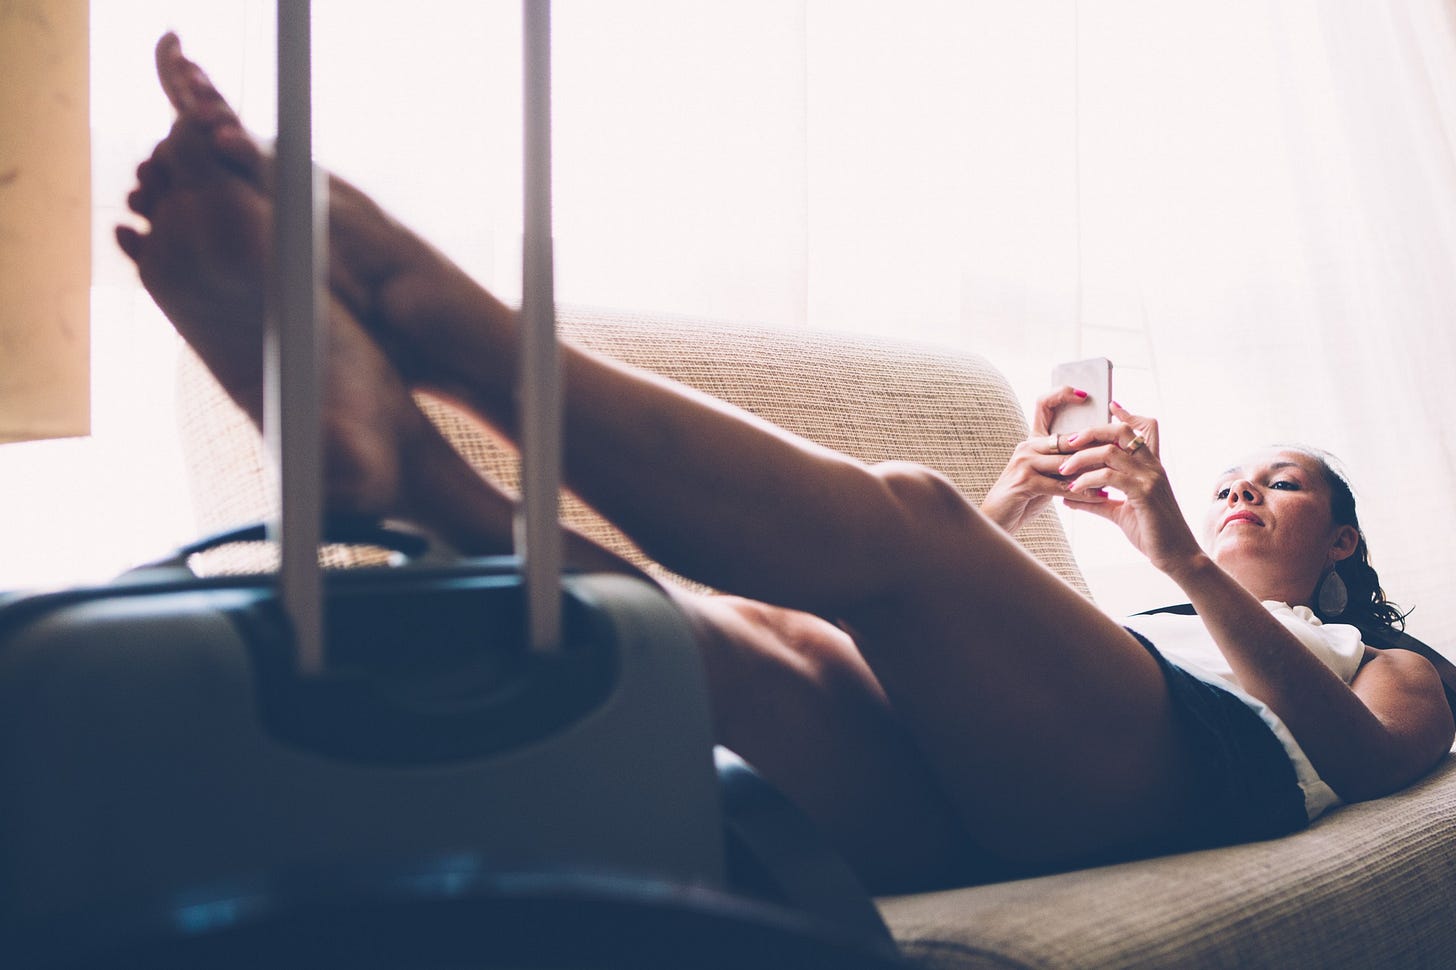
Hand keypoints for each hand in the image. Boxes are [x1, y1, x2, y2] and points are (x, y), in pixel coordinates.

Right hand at [981, 385, 1107, 534]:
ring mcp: (1024, 462)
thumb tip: (1097, 454)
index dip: (1062, 394)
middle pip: (1067, 439)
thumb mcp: (1044, 474)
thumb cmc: (1025, 496)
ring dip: (1093, 472)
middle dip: (1094, 447)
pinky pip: (1061, 485)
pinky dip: (1083, 492)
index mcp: (1032, 440)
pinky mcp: (1025, 481)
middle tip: (1120, 450)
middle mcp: (1027, 446)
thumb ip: (1063, 461)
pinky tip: (1099, 497)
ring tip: (1115, 477)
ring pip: (1068, 462)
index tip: (1084, 394)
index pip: (1043, 404)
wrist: (997, 518)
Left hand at [1055, 403, 1202, 573]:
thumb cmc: (1152, 535)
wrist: (1177, 558)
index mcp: (1150, 466)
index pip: (1140, 429)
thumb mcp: (1120, 514)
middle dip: (1090, 432)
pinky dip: (1087, 480)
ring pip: (1110, 452)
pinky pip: (1110, 476)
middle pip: (1120, 431)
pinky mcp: (1145, 493)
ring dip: (1081, 458)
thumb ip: (1096, 501)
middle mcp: (1152, 466)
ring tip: (1063, 470)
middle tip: (1066, 443)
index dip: (1125, 415)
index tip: (1110, 405)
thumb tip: (1068, 497)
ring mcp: (1150, 477)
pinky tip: (1074, 490)